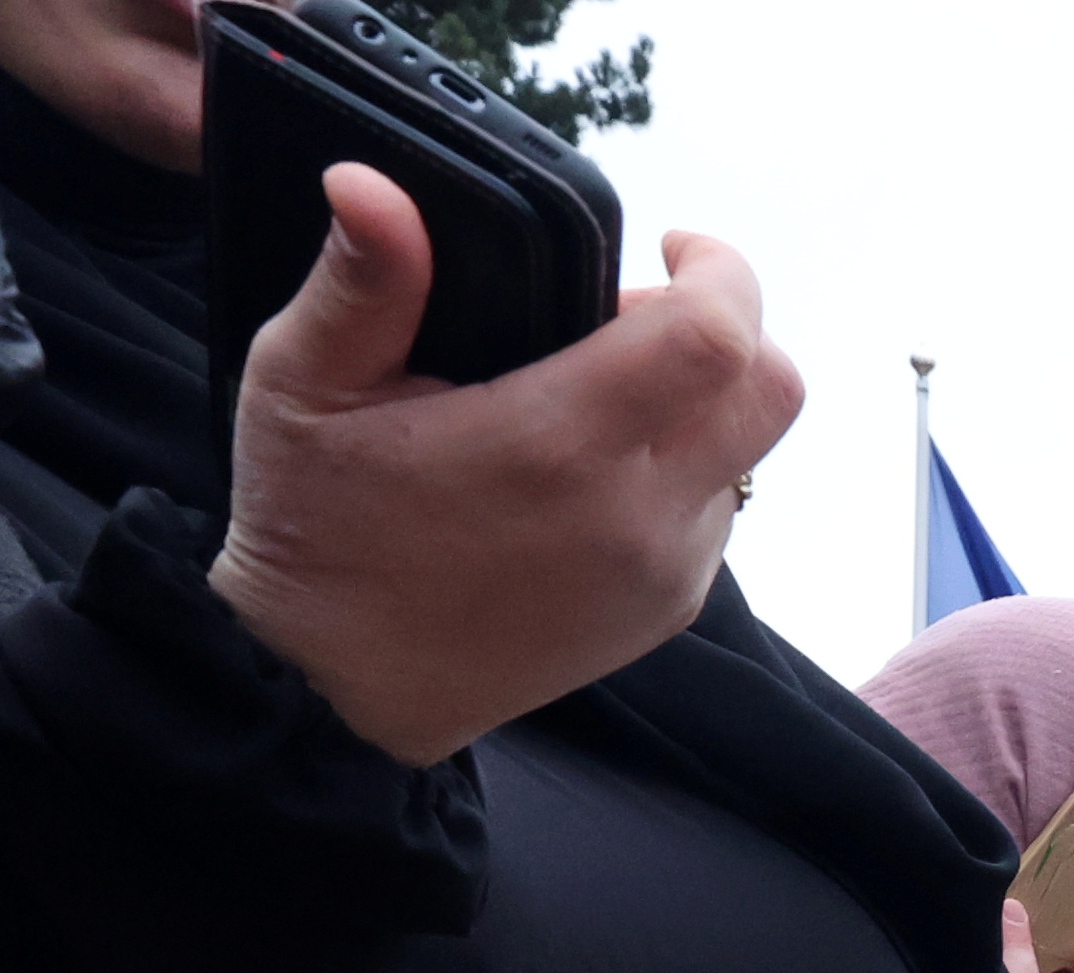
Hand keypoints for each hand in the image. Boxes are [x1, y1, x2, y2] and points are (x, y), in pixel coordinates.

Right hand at [205, 171, 803, 769]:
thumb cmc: (316, 529)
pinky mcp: (667, 609)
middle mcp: (638, 516)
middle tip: (632, 313)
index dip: (719, 271)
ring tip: (598, 387)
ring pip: (748, 451)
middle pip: (771, 390)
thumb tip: (371, 185)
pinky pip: (716, 511)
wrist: (339, 685)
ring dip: (702, 401)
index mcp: (560, 446)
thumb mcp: (303, 385)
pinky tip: (595, 459)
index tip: (673, 244)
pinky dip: (683, 464)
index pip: (718, 338)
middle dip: (727, 327)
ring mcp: (665, 572)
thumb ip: (362, 283)